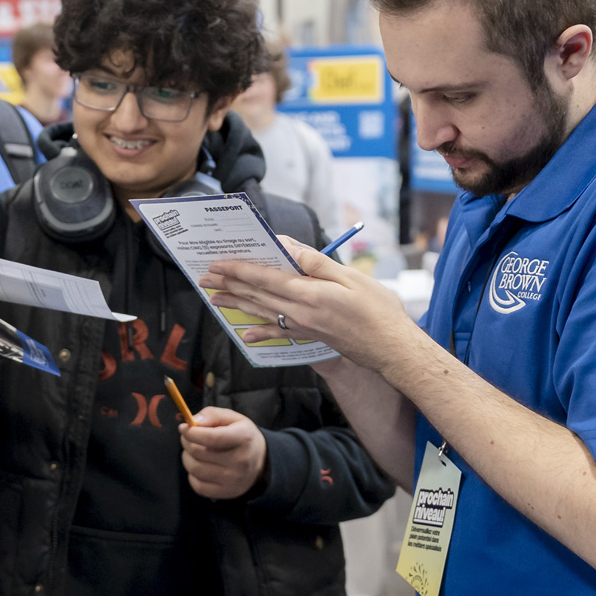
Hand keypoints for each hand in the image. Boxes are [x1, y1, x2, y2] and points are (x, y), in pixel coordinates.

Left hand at [180, 406, 268, 499]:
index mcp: (244, 438)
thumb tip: (191, 422)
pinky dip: (192, 475)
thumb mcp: (233, 418)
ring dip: (187, 457)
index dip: (192, 433)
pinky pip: (198, 486)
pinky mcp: (227, 492)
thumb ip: (212, 414)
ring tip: (192, 451)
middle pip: (199, 452)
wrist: (261, 462)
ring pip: (195, 469)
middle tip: (188, 438)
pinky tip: (199, 466)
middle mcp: (240, 461)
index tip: (184, 428)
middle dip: (187, 442)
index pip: (212, 438)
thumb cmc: (242, 436)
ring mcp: (234, 480)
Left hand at [202, 237, 414, 373]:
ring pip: (261, 312)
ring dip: (235, 303)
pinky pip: (277, 332)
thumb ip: (316, 262)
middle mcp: (299, 313)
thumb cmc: (378, 310)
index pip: (264, 278)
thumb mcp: (350, 277)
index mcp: (308, 294)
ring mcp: (303, 327)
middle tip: (205, 277)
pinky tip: (245, 334)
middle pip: (256, 295)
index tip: (218, 263)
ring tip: (214, 298)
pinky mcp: (309, 336)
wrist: (391, 349)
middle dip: (228, 284)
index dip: (238, 270)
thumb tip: (288, 247)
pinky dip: (259, 331)